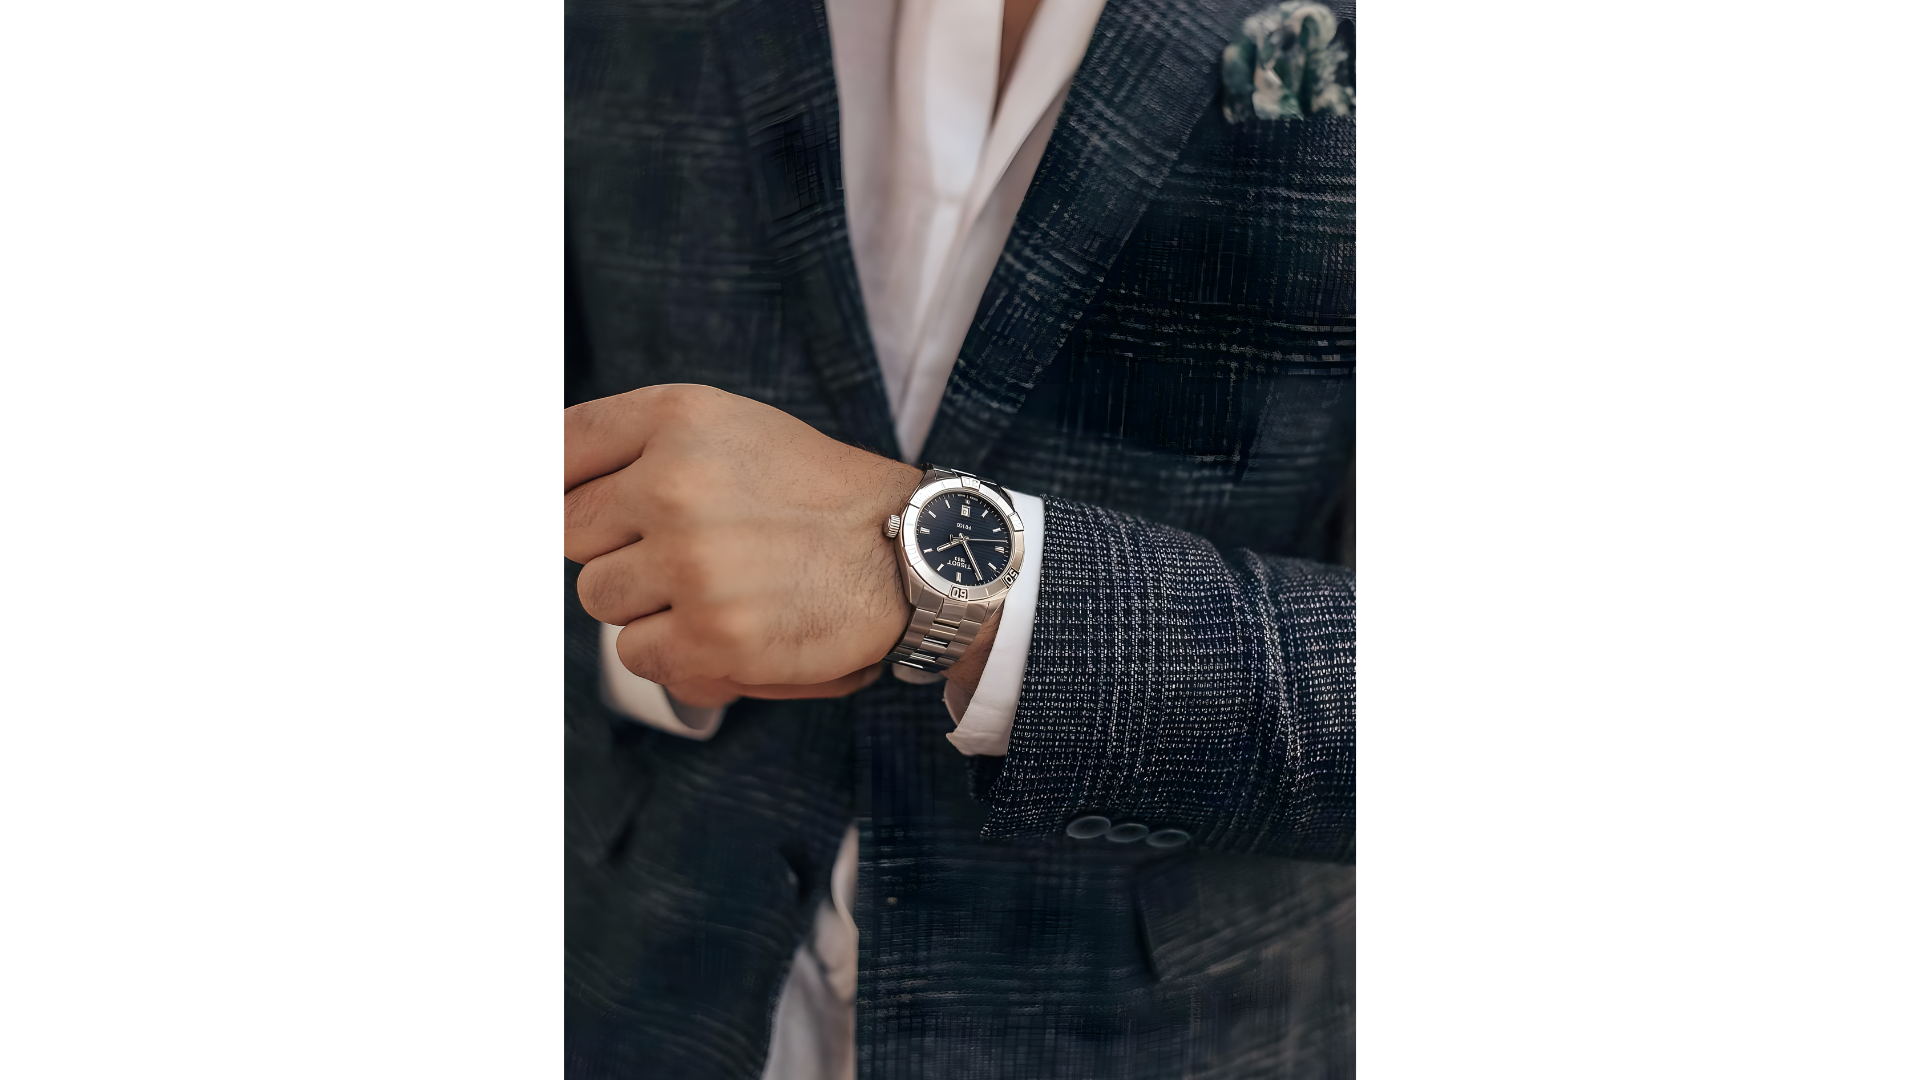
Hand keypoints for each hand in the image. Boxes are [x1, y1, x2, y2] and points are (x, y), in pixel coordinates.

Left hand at [566, 385, 921, 699]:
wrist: (911, 553)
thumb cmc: (812, 495)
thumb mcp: (729, 430)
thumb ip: (636, 446)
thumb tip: (531, 487)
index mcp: (678, 417)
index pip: (557, 449)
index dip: (555, 485)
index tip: (580, 512)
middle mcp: (676, 482)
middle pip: (570, 532)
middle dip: (617, 547)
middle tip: (688, 547)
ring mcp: (692, 562)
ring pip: (599, 598)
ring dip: (647, 603)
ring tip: (720, 585)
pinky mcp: (711, 634)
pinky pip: (638, 655)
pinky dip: (679, 652)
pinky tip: (733, 625)